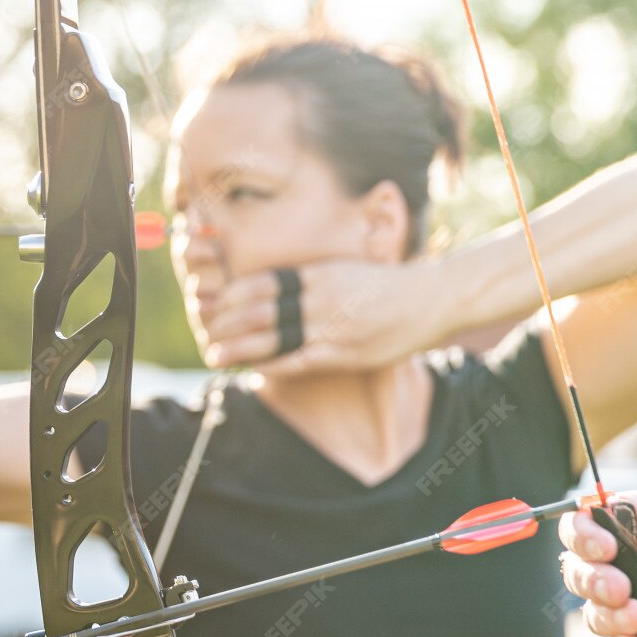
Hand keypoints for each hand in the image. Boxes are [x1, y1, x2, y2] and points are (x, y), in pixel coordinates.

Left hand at [184, 243, 437, 374]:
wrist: (432, 300)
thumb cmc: (383, 285)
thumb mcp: (343, 269)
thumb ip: (308, 279)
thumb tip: (267, 287)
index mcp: (320, 274)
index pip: (264, 283)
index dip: (233, 295)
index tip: (214, 304)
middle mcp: (323, 299)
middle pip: (262, 311)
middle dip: (228, 324)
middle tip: (205, 331)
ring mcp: (334, 328)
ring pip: (276, 339)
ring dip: (241, 348)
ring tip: (216, 355)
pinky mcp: (346, 354)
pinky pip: (300, 361)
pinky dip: (273, 364)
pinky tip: (252, 367)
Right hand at [561, 493, 636, 636]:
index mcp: (634, 523)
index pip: (585, 522)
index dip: (582, 534)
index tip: (604, 549)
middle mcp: (625, 565)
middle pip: (577, 570)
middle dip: (589, 579)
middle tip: (619, 588)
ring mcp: (633, 605)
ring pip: (593, 612)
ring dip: (606, 616)